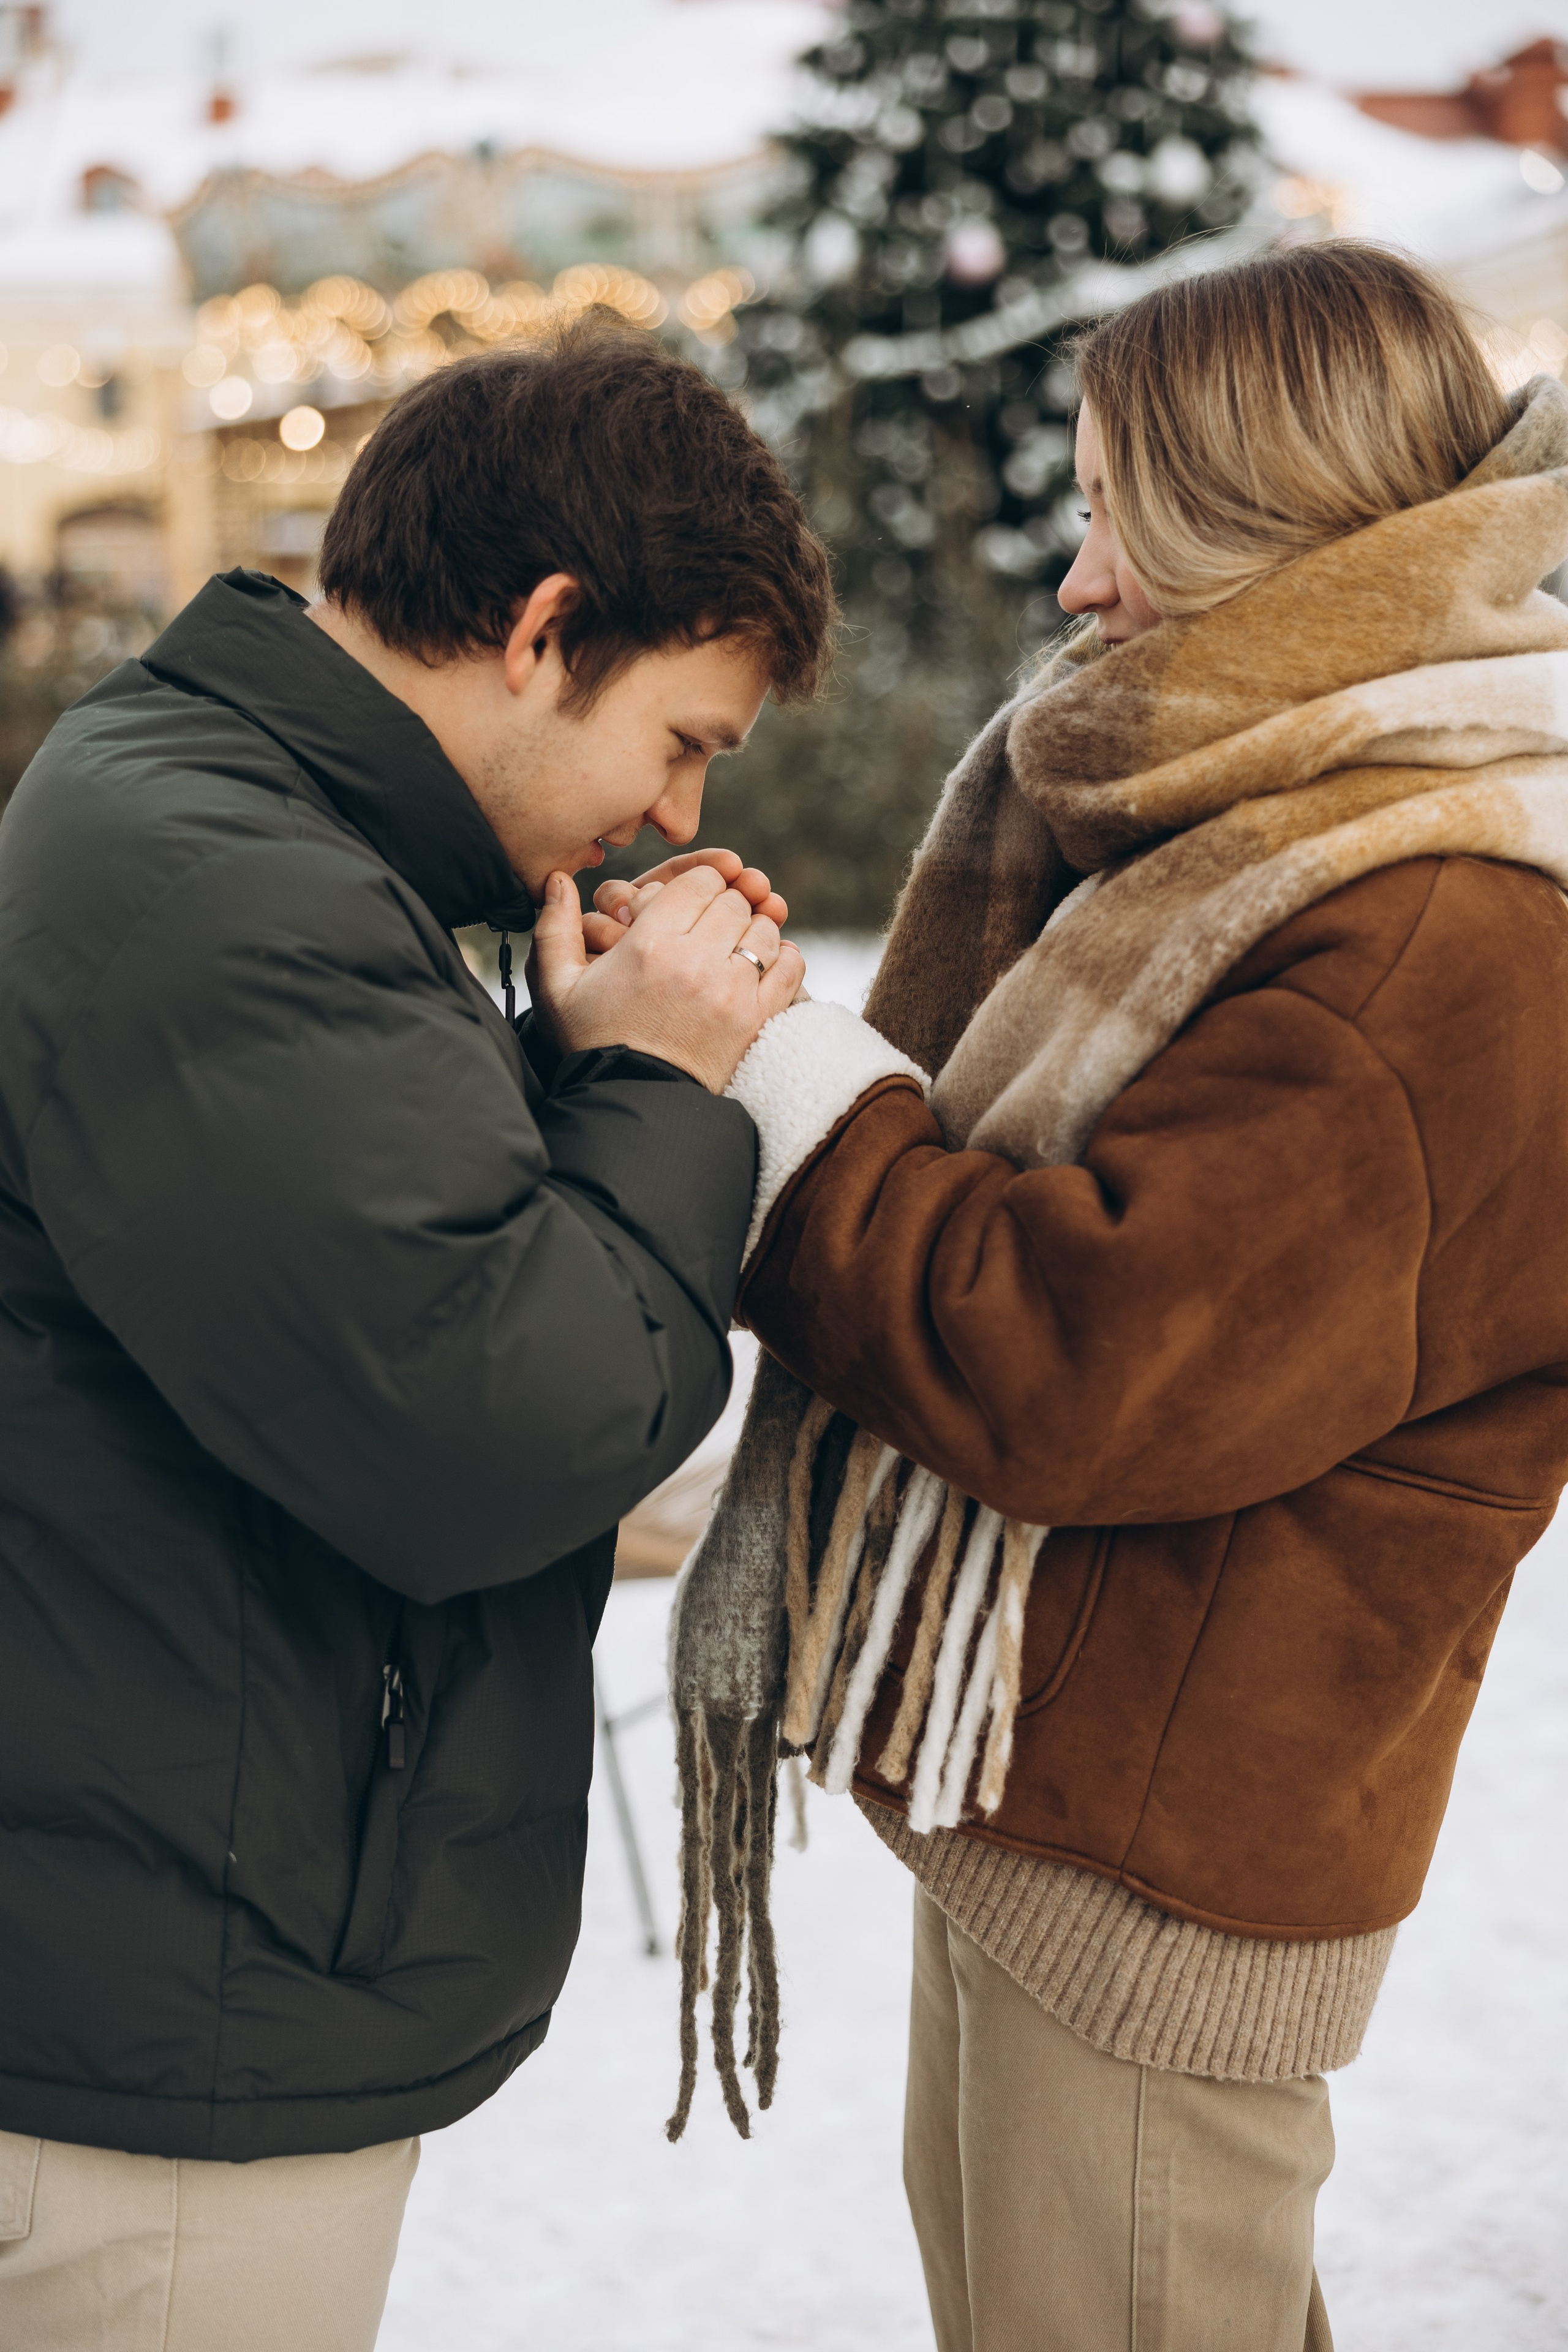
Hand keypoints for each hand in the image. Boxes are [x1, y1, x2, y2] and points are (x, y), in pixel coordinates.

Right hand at [528, 866, 806, 1092]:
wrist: (631, 1101)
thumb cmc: (592, 1043)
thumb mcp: (556, 988)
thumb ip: (555, 928)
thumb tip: (557, 879)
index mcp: (648, 944)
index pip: (699, 881)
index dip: (698, 884)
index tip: (691, 901)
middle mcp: (694, 961)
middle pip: (733, 902)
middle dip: (723, 906)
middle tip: (710, 926)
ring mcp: (731, 992)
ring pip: (763, 931)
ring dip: (753, 932)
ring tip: (734, 947)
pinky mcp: (756, 1020)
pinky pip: (790, 967)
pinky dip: (784, 958)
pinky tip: (765, 964)